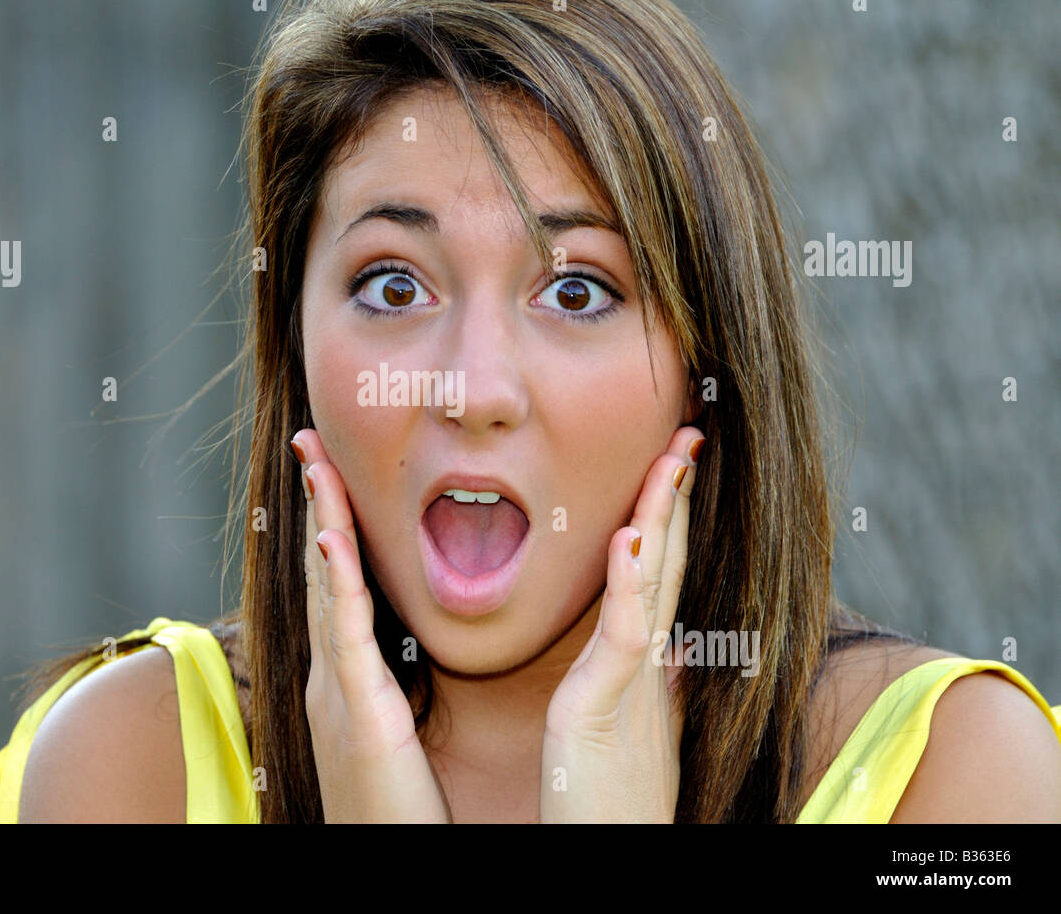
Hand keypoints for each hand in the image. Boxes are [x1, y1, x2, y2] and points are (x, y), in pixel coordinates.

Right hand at [292, 428, 451, 822]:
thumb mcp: (389, 736)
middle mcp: (329, 676)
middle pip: (321, 572)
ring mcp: (336, 693)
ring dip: (322, 522)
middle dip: (316, 505)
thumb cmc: (393, 812)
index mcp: (344, 678)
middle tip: (311, 443)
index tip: (331, 472)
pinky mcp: (357, 714)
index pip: (337, 584)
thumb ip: (386, 691)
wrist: (383, 861)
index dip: (332, 524)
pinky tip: (329, 539)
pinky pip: (345, 637)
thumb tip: (393, 654)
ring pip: (327, 590)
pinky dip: (337, 584)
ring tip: (316, 464)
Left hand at [539, 427, 704, 822]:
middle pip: (665, 565)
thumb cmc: (611, 805)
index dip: (670, 518)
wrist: (612, 855)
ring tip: (674, 459)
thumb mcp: (629, 729)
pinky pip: (622, 638)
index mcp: (648, 667)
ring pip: (653, 587)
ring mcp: (632, 686)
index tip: (677, 463)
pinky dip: (629, 586)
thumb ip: (643, 679)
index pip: (661, 575)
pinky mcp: (603, 709)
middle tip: (689, 437)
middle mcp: (649, 668)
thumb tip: (668, 643)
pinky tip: (633, 540)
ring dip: (661, 519)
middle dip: (675, 499)